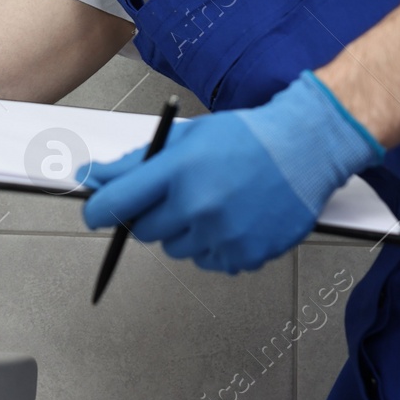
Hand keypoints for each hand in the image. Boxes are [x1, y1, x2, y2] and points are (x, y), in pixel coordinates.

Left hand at [78, 71, 383, 272]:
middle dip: (147, 216)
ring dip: (183, 232)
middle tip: (173, 196)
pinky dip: (213, 246)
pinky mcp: (245, 255)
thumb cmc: (246, 139)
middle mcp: (198, 205)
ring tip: (211, 203)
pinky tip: (232, 219)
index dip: (97, 211)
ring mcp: (223, 234)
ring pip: (175, 249)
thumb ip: (135, 162)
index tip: (96, 213)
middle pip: (143, 232)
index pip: (115, 204)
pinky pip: (208, 262)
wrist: (305, 150)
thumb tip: (93, 176)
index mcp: (178, 171)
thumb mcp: (185, 138)